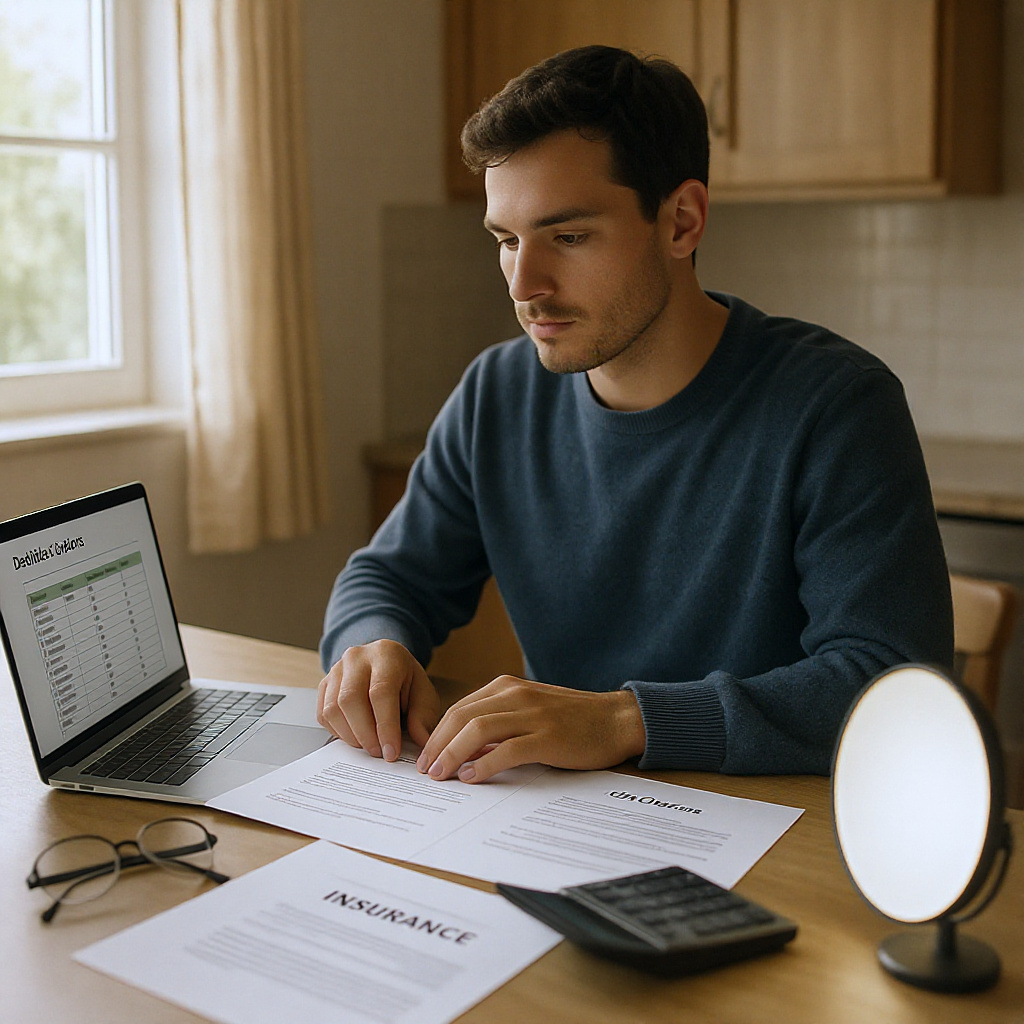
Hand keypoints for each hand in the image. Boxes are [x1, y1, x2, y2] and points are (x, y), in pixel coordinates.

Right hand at [317, 640, 440, 760]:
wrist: (387, 667)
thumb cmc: (405, 681)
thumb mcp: (423, 694)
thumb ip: (422, 718)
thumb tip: (421, 743)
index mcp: (386, 654)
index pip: (380, 691)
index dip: (385, 726)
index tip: (391, 751)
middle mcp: (357, 657)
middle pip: (351, 699)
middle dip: (365, 734)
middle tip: (379, 752)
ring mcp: (337, 669)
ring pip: (333, 709)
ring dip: (351, 736)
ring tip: (369, 746)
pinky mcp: (325, 684)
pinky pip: (323, 714)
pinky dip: (338, 732)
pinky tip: (356, 736)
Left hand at [414, 675, 645, 783]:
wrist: (617, 719)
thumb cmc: (573, 719)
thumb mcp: (530, 711)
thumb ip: (499, 723)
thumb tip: (466, 749)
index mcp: (507, 686)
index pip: (459, 708)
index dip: (436, 733)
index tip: (426, 756)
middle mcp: (516, 694)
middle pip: (461, 717)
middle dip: (437, 745)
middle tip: (426, 770)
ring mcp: (532, 714)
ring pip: (477, 730)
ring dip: (452, 754)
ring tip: (441, 775)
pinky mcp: (547, 737)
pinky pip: (506, 750)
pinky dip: (484, 765)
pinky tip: (472, 778)